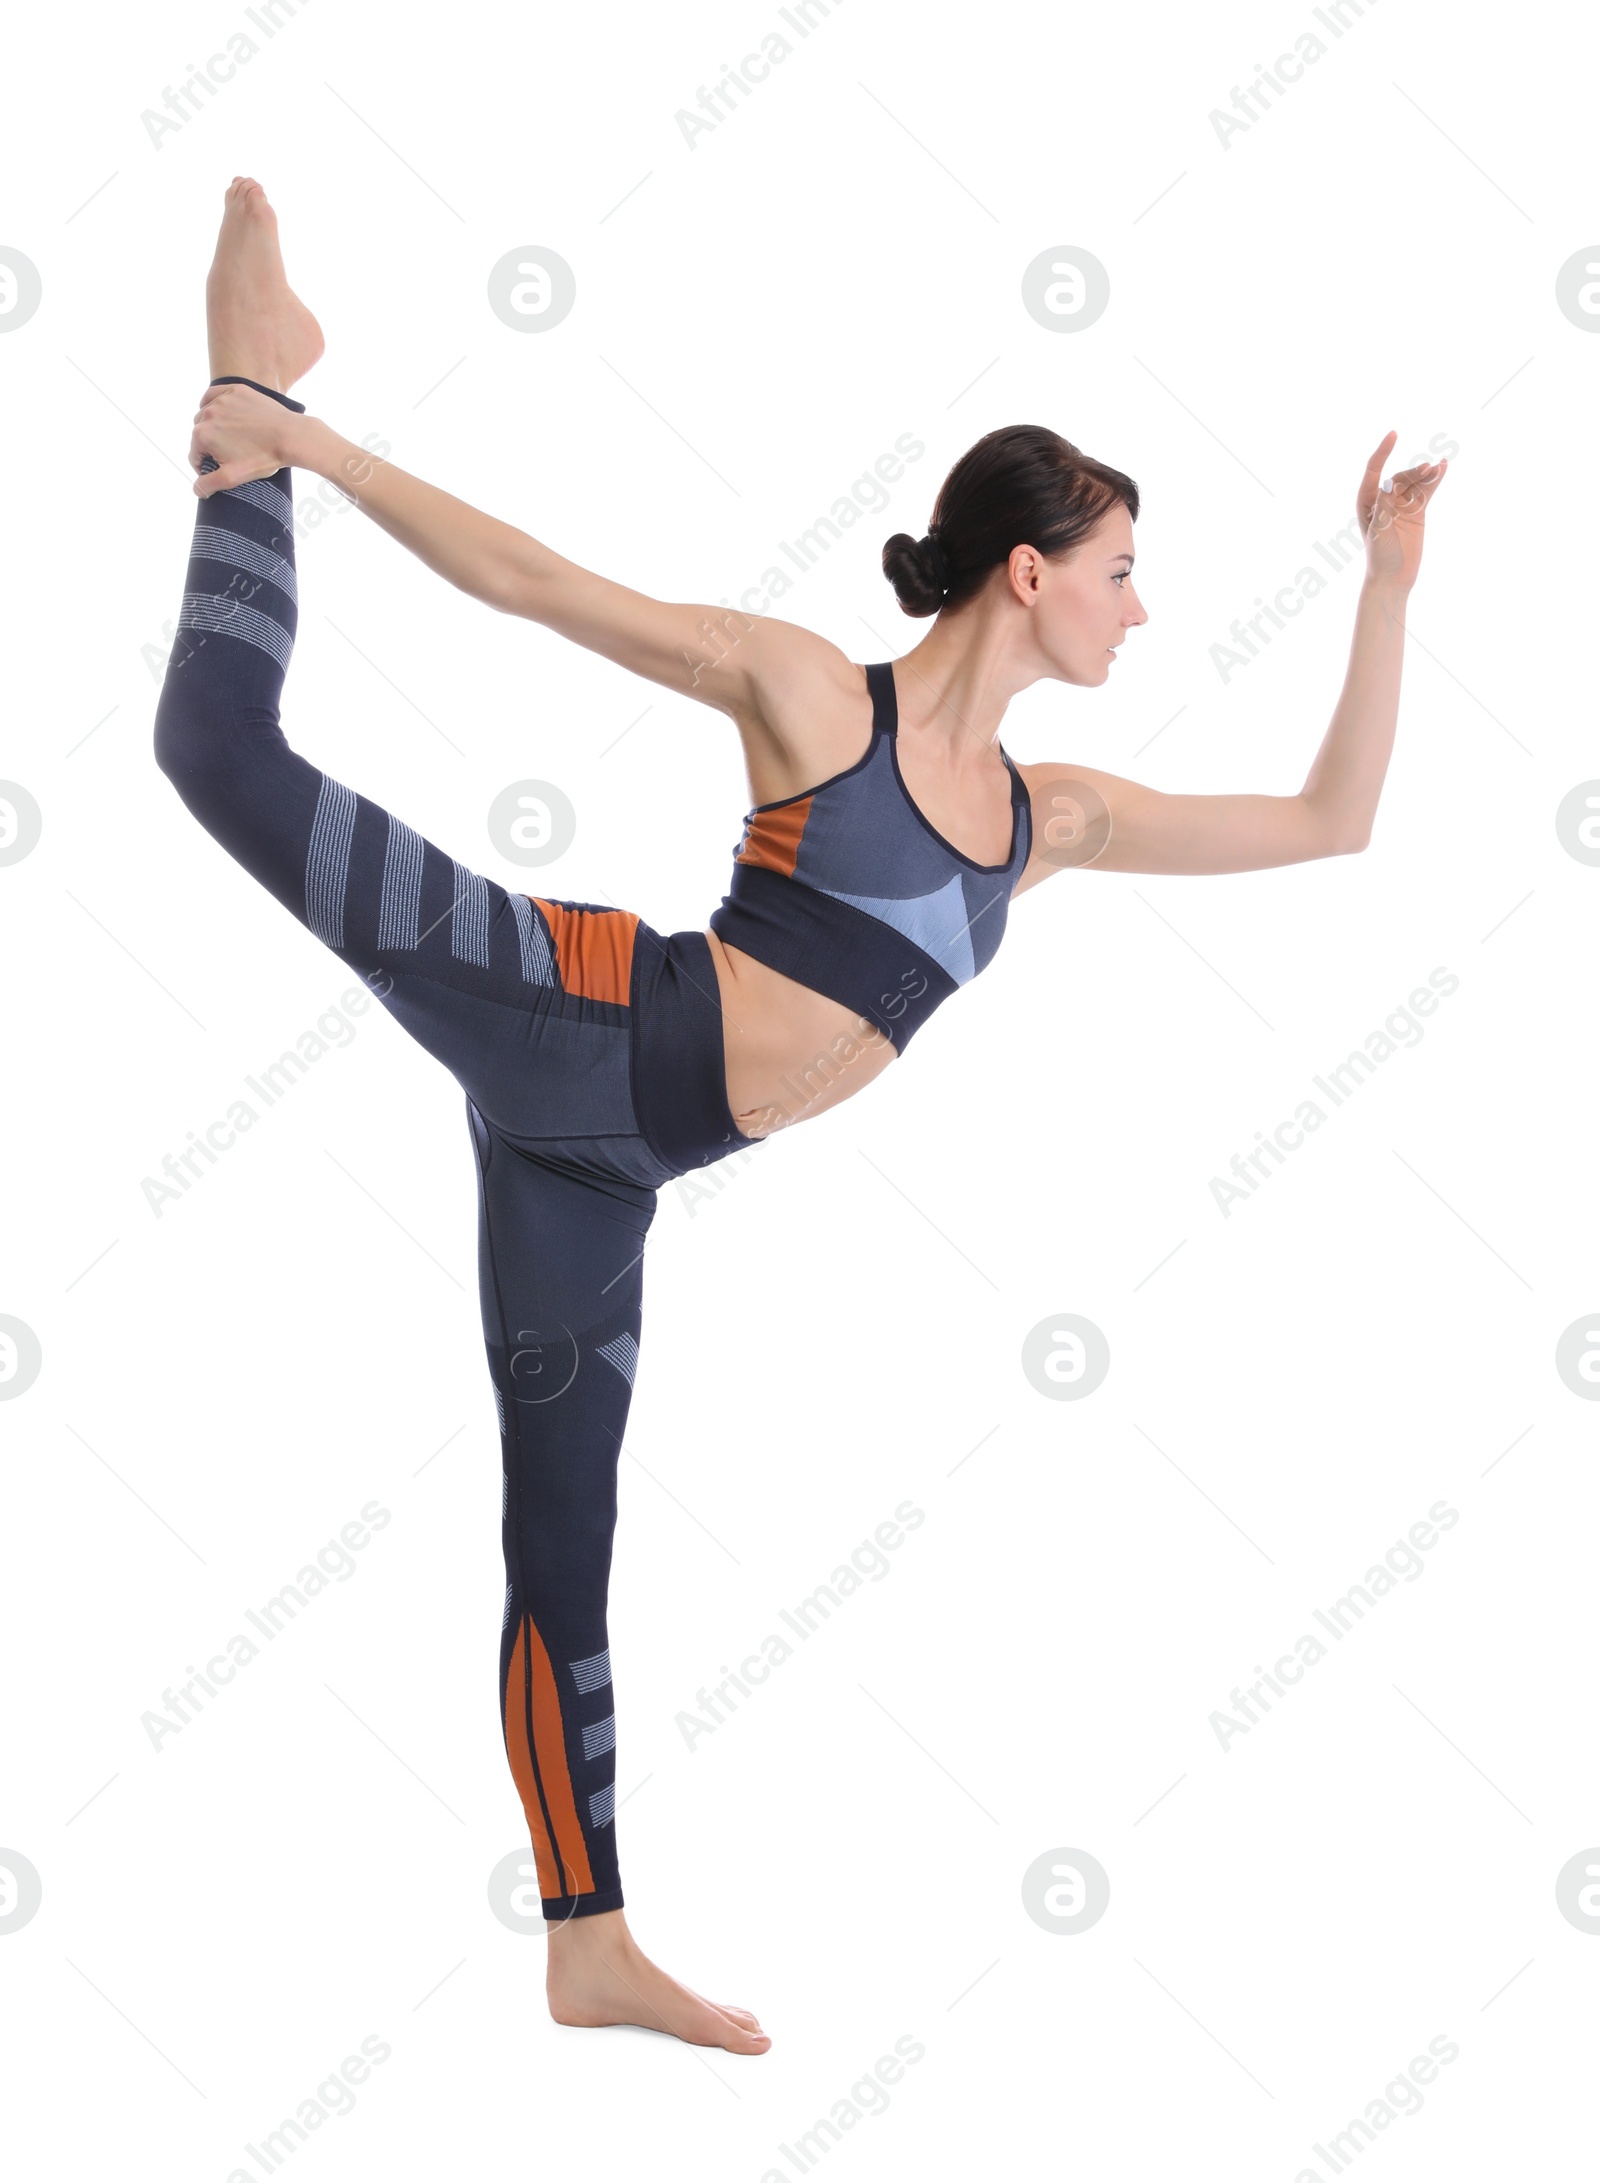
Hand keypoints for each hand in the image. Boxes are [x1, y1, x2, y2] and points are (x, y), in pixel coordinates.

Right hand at [189, 381, 306, 497]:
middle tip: (229, 453)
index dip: (205, 466)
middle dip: (209, 445)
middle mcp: (207, 413)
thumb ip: (209, 484)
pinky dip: (216, 403)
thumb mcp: (233, 477)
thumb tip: (196, 490)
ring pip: (207, 414)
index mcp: (202, 434)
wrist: (290, 436)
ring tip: (231, 436)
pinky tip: (223, 412)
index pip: (195, 455)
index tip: (218, 469)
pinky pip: (216, 395)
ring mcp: (222, 399)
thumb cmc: (263, 457)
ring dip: (213, 424)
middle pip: (200, 433)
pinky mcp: (235, 390)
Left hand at [1357, 430, 1446, 591]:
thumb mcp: (1379, 532)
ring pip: (1415, 482)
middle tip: (1428, 469)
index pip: (1374, 470)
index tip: (1394, 434)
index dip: (1383, 451)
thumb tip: (1388, 483)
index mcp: (1366, 501)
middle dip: (1414, 471)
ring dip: (1427, 473)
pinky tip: (1444, 467)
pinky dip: (1434, 480)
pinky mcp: (1416, 512)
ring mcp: (1401, 504)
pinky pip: (1426, 491)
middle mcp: (1383, 499)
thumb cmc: (1380, 557)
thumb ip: (1384, 507)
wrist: (1393, 578)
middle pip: (1400, 476)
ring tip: (1440, 466)